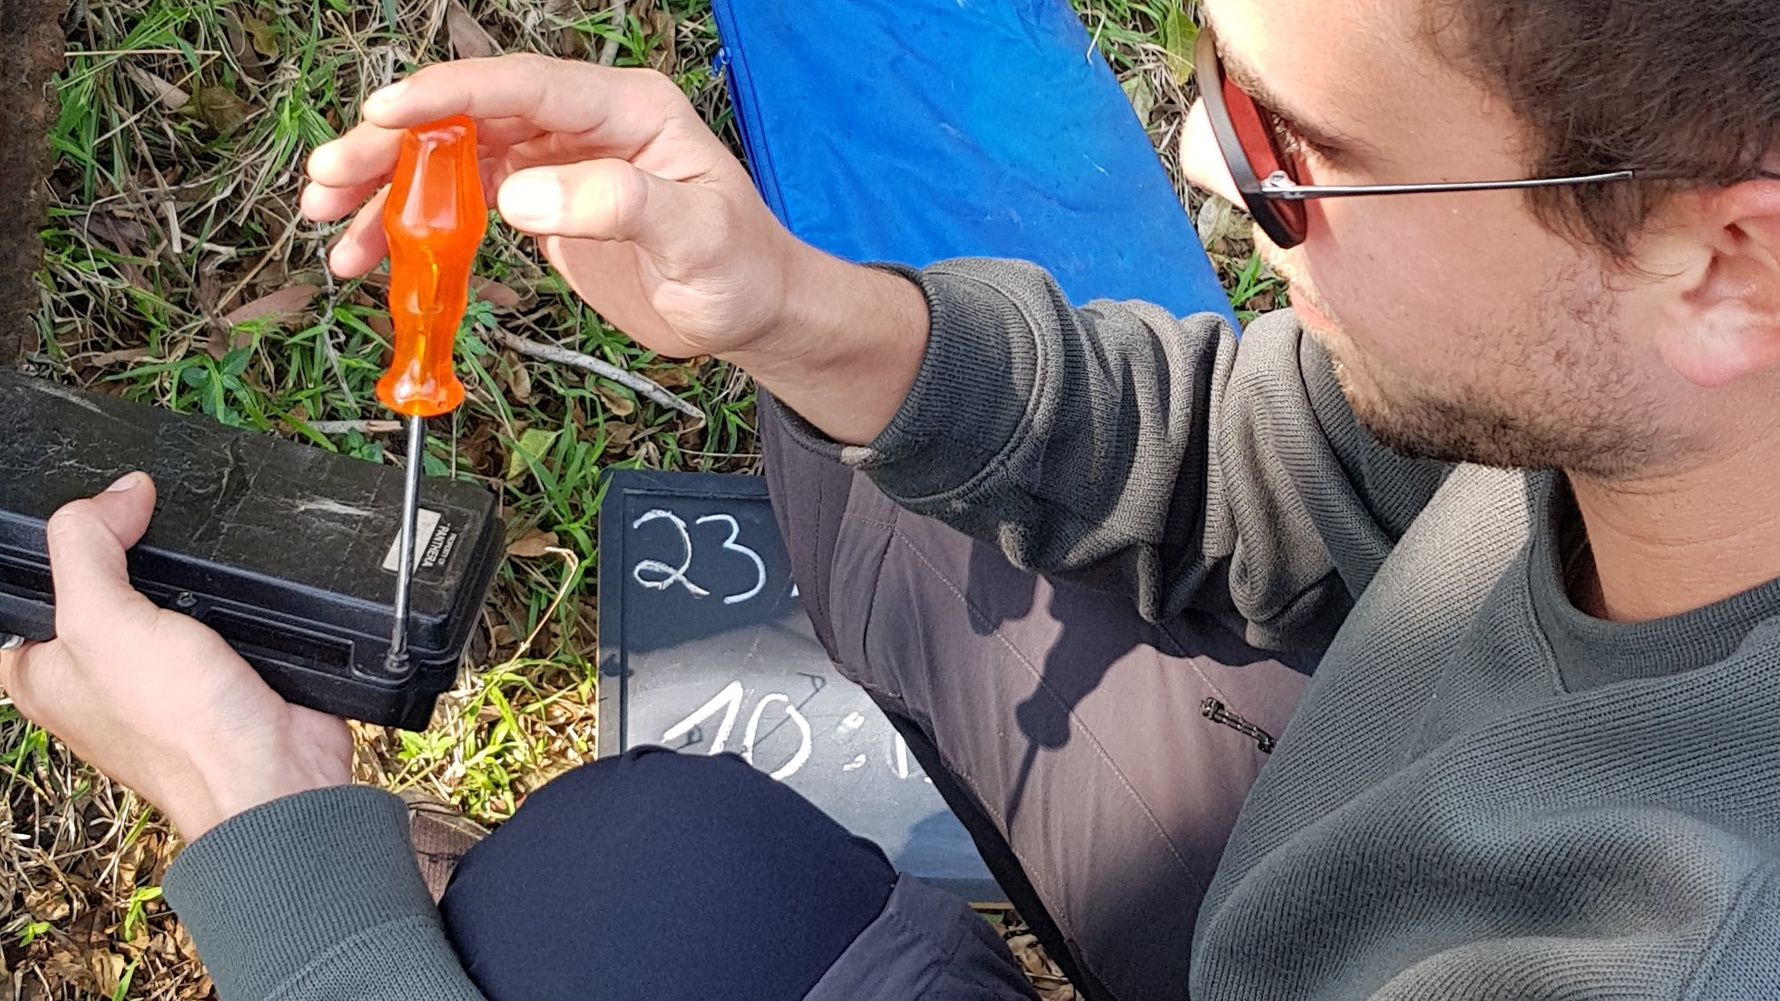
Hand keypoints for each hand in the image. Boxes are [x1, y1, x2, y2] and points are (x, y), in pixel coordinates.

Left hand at [0, 474, 352, 841]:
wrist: (274, 773)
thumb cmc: (179, 727)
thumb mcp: (102, 621)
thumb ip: (88, 546)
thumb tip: (119, 492)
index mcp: (42, 667)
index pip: (31, 581)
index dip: (61, 543)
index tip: (98, 523)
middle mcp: (96, 670)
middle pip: (103, 576)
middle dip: (130, 551)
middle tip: (149, 536)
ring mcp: (160, 670)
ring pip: (165, 592)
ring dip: (190, 578)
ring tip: (199, 577)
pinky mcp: (218, 667)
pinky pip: (217, 611)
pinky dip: (232, 598)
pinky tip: (235, 594)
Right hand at [302, 57, 817, 361]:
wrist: (753, 311)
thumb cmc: (742, 270)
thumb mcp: (697, 239)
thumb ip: (619, 208)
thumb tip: (522, 196)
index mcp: (627, 110)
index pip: (524, 86)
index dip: (450, 94)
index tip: (384, 114)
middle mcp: (585, 125)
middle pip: (470, 118)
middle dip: (393, 147)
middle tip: (329, 181)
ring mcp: (559, 162)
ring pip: (453, 159)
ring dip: (388, 189)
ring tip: (331, 225)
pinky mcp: (543, 204)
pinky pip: (463, 202)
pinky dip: (416, 227)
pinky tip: (374, 253)